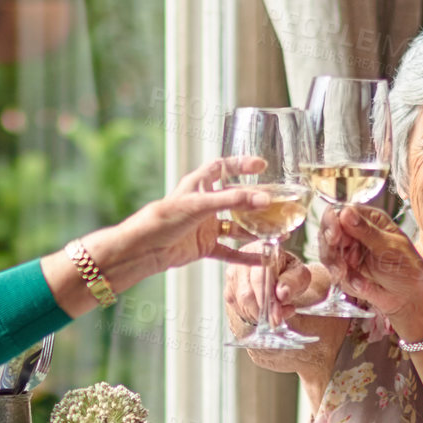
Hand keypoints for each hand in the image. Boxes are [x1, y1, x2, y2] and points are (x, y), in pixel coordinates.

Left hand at [103, 157, 272, 276]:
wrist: (145, 249)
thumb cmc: (165, 218)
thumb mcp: (200, 205)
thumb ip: (233, 201)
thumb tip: (263, 199)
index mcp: (199, 184)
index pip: (223, 167)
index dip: (241, 164)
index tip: (262, 166)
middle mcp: (204, 203)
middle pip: (236, 198)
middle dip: (256, 201)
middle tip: (277, 203)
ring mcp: (206, 225)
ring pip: (236, 225)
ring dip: (254, 228)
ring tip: (276, 230)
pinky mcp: (205, 245)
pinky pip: (229, 250)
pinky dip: (244, 255)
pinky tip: (261, 258)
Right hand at [223, 245, 328, 327]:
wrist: (281, 273)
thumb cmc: (290, 272)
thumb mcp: (299, 275)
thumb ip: (292, 283)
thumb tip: (282, 294)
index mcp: (262, 250)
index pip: (260, 277)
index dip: (268, 299)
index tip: (276, 316)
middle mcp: (243, 258)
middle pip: (246, 292)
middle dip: (262, 311)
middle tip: (277, 320)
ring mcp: (233, 272)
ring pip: (240, 301)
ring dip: (258, 314)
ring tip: (275, 312)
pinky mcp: (229, 286)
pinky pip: (235, 306)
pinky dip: (250, 314)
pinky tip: (263, 312)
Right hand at [320, 205, 422, 324]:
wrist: (410, 298)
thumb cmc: (407, 268)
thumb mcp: (390, 247)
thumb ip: (366, 231)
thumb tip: (346, 212)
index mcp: (368, 220)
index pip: (341, 213)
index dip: (332, 221)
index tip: (334, 235)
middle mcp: (355, 234)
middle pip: (328, 232)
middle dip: (330, 246)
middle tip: (338, 259)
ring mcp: (348, 254)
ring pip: (327, 253)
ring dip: (335, 265)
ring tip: (345, 275)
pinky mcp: (345, 273)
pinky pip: (335, 274)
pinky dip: (348, 281)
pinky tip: (364, 286)